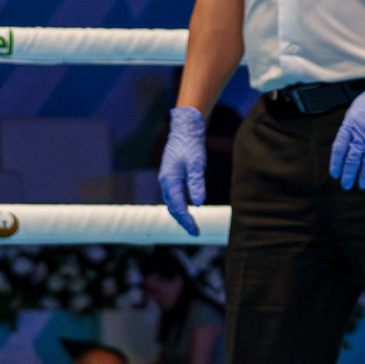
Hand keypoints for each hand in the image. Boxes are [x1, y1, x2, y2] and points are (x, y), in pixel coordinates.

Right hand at [158, 104, 206, 235]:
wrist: (184, 130)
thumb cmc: (191, 145)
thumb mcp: (197, 163)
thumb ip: (197, 183)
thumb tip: (198, 204)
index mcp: (170, 179)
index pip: (178, 205)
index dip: (187, 219)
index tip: (195, 230)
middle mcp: (165, 182)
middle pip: (172, 208)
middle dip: (183, 221)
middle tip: (195, 233)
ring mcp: (167, 180)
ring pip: (172, 203)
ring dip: (180, 216)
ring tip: (191, 227)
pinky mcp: (171, 178)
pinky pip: (173, 197)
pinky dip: (179, 207)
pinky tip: (187, 211)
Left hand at [330, 64, 364, 189]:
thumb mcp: (355, 110)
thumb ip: (350, 128)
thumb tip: (345, 146)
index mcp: (350, 124)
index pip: (339, 147)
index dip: (336, 163)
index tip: (335, 174)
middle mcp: (363, 132)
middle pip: (353, 158)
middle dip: (349, 174)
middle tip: (346, 185)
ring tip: (362, 185)